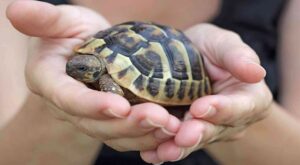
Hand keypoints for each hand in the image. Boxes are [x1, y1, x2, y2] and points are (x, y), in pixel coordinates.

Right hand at [6, 0, 179, 151]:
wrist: (88, 51)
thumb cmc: (72, 34)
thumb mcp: (62, 22)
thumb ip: (44, 19)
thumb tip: (15, 9)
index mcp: (51, 82)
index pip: (68, 98)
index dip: (91, 105)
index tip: (119, 106)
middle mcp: (70, 106)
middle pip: (96, 123)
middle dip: (128, 125)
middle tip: (160, 119)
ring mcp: (91, 116)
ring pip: (115, 134)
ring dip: (144, 134)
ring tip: (172, 127)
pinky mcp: (110, 120)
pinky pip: (127, 134)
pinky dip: (149, 135)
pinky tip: (170, 130)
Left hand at [141, 24, 272, 163]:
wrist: (189, 55)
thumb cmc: (210, 47)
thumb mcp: (224, 44)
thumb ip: (239, 57)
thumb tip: (257, 73)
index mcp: (249, 98)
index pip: (240, 107)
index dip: (222, 110)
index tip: (200, 108)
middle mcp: (232, 120)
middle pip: (216, 129)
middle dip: (197, 134)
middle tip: (182, 137)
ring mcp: (209, 128)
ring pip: (194, 140)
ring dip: (178, 147)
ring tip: (163, 151)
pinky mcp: (187, 131)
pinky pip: (176, 142)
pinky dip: (163, 148)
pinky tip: (151, 154)